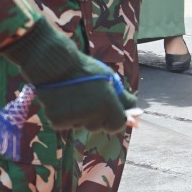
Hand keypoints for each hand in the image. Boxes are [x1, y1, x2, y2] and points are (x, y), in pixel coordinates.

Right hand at [1, 20, 136, 133]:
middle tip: (89, 98)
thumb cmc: (85, 69)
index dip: (114, 119)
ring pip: (80, 124)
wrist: (54, 64)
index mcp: (108, 105)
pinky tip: (62, 100)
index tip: (111, 112)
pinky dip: (64, 115)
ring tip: (74, 95)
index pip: (117, 126)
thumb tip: (136, 115)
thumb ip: (122, 98)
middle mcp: (92, 115)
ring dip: (80, 115)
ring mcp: (73, 120)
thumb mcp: (110, 80)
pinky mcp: (57, 121)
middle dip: (96, 116)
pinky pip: (65, 123)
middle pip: (97, 126)